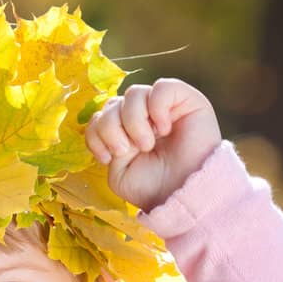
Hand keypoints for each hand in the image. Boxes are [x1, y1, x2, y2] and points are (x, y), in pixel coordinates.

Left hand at [83, 78, 222, 212]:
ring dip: (133, 121)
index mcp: (124, 132)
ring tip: (147, 144)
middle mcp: (143, 116)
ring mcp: (164, 107)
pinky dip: (157, 107)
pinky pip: (163, 87)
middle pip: (113, 103)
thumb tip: (112, 118)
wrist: (182, 194)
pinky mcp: (187, 100)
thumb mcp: (118, 172)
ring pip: (134, 93)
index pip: (100, 116)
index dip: (96, 133)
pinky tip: (164, 129)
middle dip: (111, 129)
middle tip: (127, 150)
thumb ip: (106, 144)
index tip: (106, 158)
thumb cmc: (153, 187)